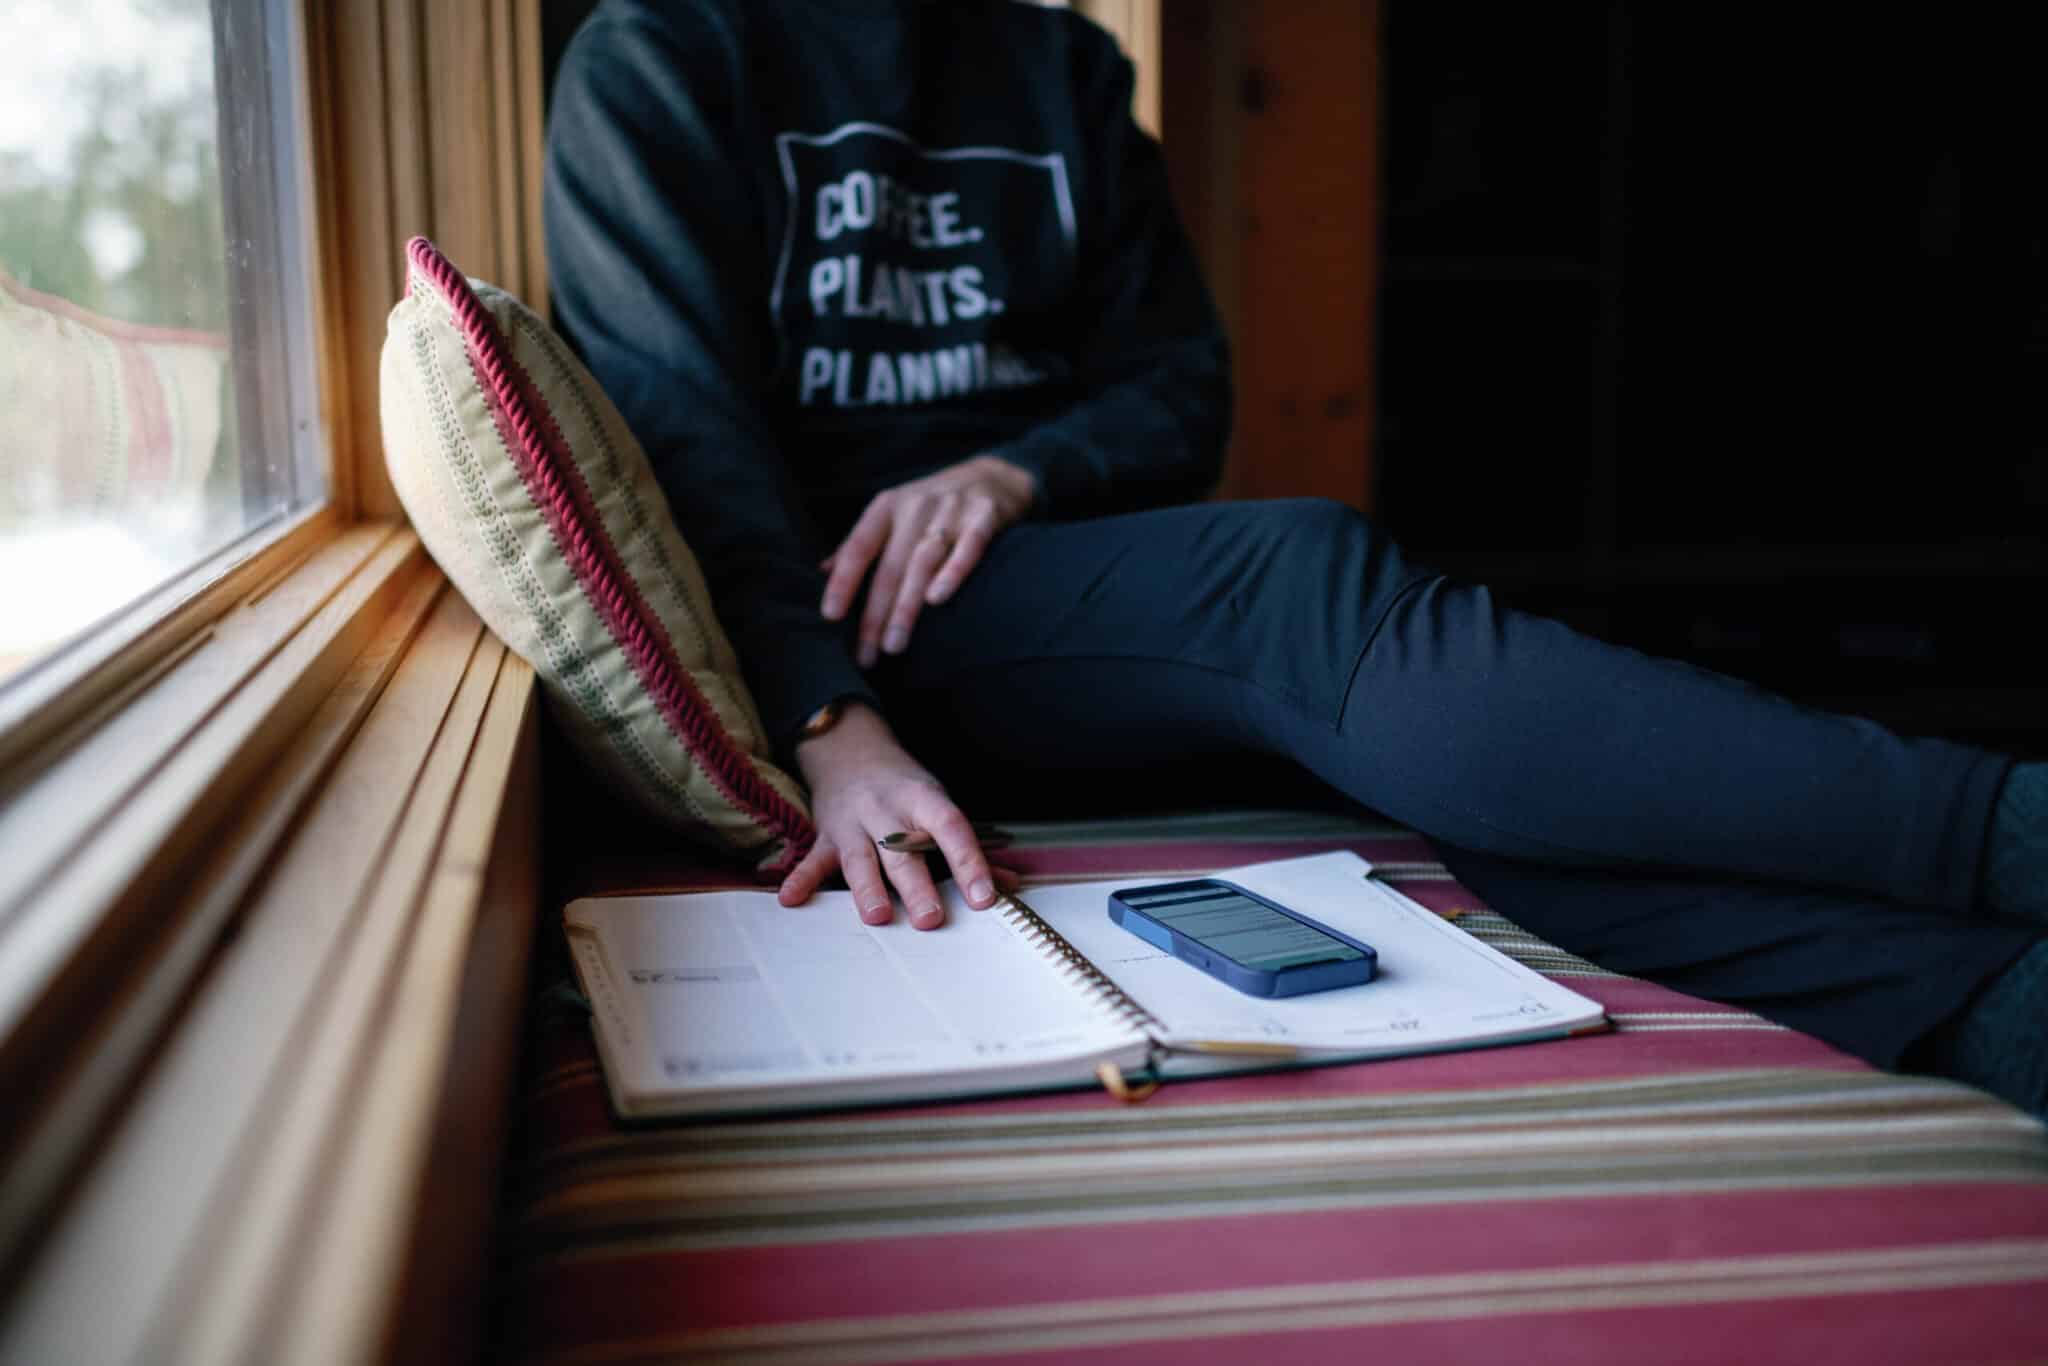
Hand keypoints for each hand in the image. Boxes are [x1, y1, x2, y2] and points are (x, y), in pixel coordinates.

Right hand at [778, 703, 1016, 927]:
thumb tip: (1010, 883)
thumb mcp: (938, 806)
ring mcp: (853, 822)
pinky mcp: (826, 835)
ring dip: (868, 888)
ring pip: (861, 857)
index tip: (985, 896)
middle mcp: (887, 809)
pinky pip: (813, 859)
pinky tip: (792, 900)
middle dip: (917, 885)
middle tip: (931, 919)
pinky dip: (802, 879)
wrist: (850, 751)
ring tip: (878, 917)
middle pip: (903, 849)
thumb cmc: (903, 789)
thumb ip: (969, 849)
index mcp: (923, 800)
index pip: (951, 828)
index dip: (969, 861)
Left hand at [820, 454, 1035, 667]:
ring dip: (906, 606)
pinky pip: (968, 548)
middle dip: (875, 614)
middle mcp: (914, 508)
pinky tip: (937, 599)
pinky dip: (952, 572)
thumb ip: (861, 541)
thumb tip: (824, 570)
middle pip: (889, 567)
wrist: (992, 476)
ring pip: (922, 564)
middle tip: (867, 653)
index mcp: (886, 507)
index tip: (830, 616)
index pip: (858, 547)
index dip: (843, 582)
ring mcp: (950, 512)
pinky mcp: (984, 518)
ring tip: (894, 643)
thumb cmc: (932, 504)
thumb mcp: (892, 512)